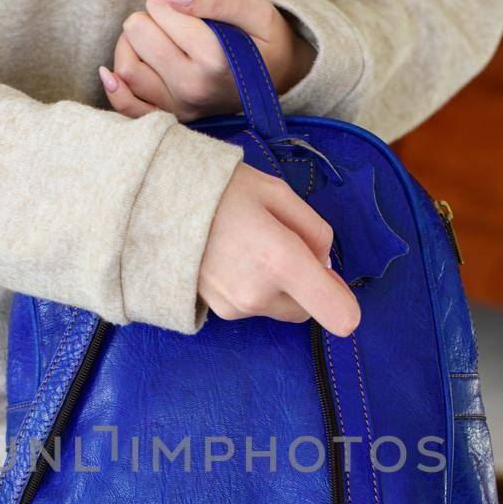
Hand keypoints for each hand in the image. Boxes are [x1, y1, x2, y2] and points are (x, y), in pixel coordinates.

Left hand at [98, 0, 315, 120]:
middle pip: (138, 32)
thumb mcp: (253, 10)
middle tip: (172, 20)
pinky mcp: (171, 118)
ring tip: (154, 38)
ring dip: (131, 44)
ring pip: (126, 67)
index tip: (186, 3)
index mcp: (217, 59)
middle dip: (150, 16)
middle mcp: (195, 88)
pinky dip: (115, 88)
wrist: (280, 81)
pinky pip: (127, 107)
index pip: (162, 9)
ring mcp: (180, 108)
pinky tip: (113, 72)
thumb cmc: (265, 41)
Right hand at [198, 162, 359, 335]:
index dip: (347, 305)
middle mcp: (261, 294)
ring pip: (280, 307)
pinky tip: (235, 259)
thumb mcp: (278, 193)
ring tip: (252, 246)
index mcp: (282, 262)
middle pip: (309, 309)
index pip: (338, 313)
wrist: (155, 205)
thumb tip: (324, 263)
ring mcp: (238, 308)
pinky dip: (256, 289)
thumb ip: (315, 230)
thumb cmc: (220, 190)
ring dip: (280, 287)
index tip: (336, 285)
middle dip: (307, 285)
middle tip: (287, 245)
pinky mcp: (220, 312)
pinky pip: (255, 306)